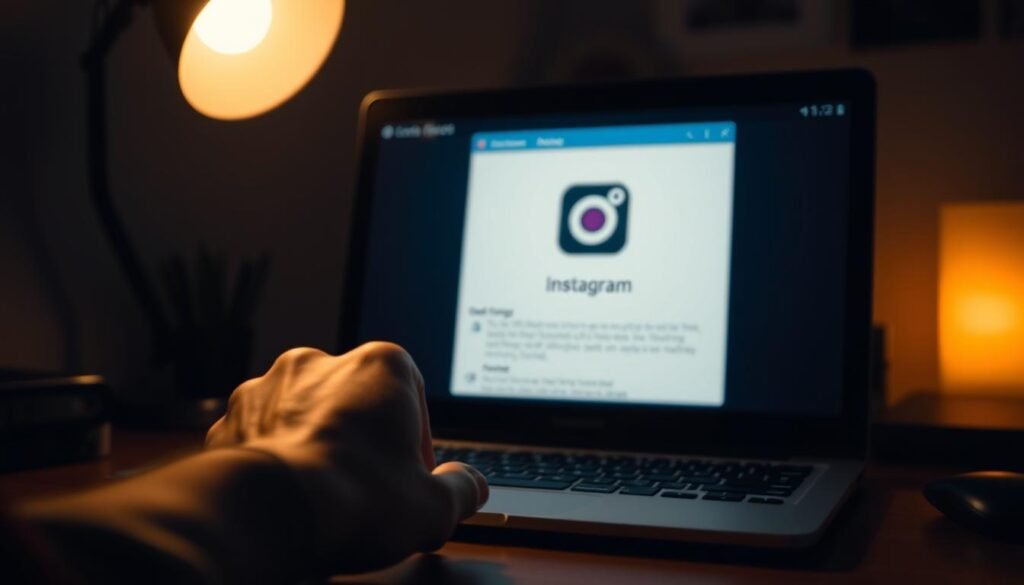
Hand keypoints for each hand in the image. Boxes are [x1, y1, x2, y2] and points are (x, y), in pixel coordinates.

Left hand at [206, 342, 488, 573]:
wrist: (268, 514)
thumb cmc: (356, 498)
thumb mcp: (434, 507)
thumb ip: (460, 490)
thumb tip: (469, 486)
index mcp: (380, 366)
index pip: (411, 394)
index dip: (416, 442)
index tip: (412, 476)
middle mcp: (321, 364)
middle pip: (355, 400)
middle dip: (362, 439)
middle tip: (370, 486)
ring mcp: (269, 389)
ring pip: (304, 415)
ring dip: (316, 444)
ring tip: (326, 492)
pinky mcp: (231, 419)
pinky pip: (262, 437)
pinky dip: (274, 460)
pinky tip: (287, 494)